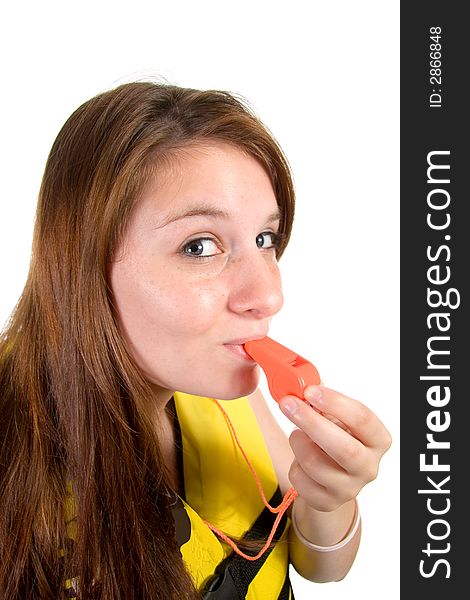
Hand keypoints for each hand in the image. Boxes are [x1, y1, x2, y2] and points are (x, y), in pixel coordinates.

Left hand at [278, 385, 391, 511]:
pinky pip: (300, 481)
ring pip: (315, 464)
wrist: (333, 475)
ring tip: (296, 434)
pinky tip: (299, 458)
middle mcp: (369, 466)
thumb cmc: (335, 437)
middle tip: (288, 404)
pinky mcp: (328, 502)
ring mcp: (350, 488)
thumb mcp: (336, 417)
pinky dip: (293, 464)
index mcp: (378, 440)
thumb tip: (299, 385)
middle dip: (311, 422)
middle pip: (343, 447)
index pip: (362, 419)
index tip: (310, 390)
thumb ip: (322, 402)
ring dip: (297, 442)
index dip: (334, 402)